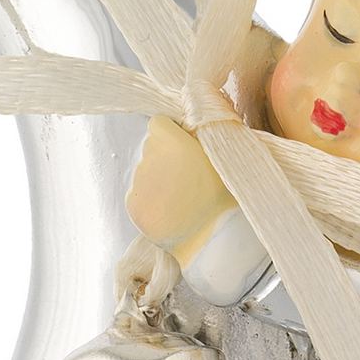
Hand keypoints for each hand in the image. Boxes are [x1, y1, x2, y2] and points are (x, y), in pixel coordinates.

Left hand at [125, 118, 236, 265]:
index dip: (172, 134)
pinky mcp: (133, 206)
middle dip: (164, 158)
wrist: (214, 241)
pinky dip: (150, 201)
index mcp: (170, 140)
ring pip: (144, 172)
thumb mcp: (224, 155)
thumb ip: (203, 133)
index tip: (185, 148)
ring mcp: (138, 183)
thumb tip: (194, 117)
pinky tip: (170, 211)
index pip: (158, 123)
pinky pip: (138, 195)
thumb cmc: (226, 196)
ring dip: (157, 180)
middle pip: (150, 148)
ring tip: (180, 199)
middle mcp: (149, 157)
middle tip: (186, 178)